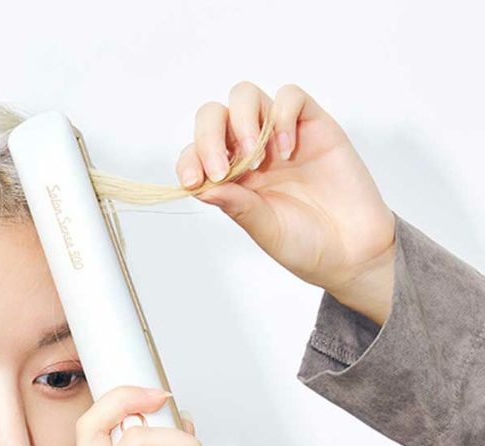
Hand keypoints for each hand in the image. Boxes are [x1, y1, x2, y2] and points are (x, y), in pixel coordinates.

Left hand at [175, 81, 395, 300]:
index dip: (190, 160)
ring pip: (246, 96)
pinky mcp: (314, 125)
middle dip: (209, 136)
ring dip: (243, 122)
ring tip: (258, 159)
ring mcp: (280, 136)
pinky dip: (282, 117)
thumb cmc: (305, 245)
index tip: (193, 181)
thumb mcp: (264, 230)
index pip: (196, 152)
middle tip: (223, 169)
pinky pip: (290, 97)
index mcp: (232, 179)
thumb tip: (201, 189)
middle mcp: (251, 153)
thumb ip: (236, 206)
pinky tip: (288, 151)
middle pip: (215, 116)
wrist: (353, 251)